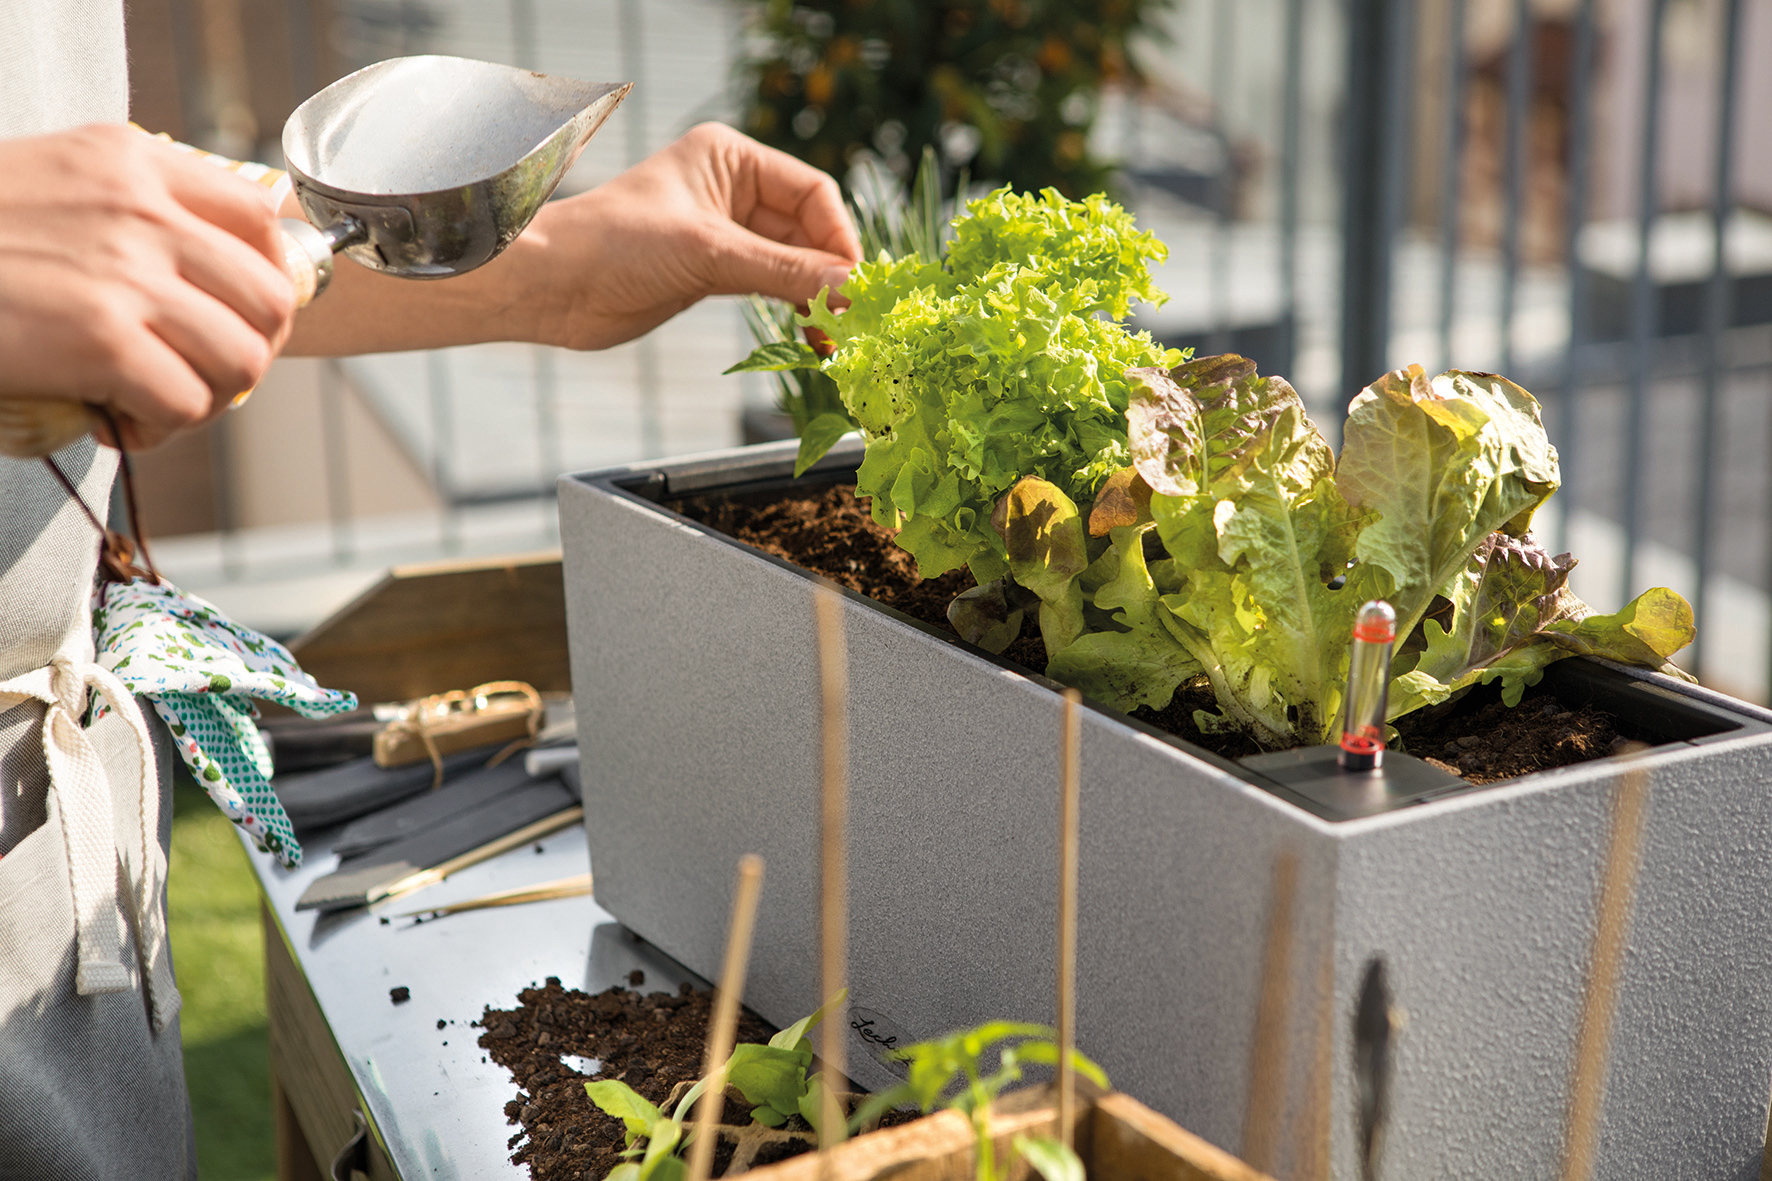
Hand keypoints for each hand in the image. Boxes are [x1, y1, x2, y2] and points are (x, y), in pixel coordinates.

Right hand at [0, 125, 296, 448]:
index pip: (263, 222)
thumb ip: (136, 207)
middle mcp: (142, 211)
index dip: (266, 283)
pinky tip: (122, 421)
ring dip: (210, 396)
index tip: (235, 315)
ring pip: (242, 358)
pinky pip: (188, 403)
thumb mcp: (57, 182)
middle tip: (202, 372)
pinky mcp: (103, 340)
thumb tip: (218, 265)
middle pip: (271, 299)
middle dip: (249, 349)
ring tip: (159, 400)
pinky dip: (163, 429)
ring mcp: (126, 275)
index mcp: (134, 162)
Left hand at [525, 122, 861, 349]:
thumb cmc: (615, 244)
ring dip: (815, 297)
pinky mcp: (713, 273)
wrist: (551, 286)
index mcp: (732, 158)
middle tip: (854, 317)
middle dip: (830, 273)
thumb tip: (851, 289)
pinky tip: (810, 334)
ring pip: (792, 263)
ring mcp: (725, 234)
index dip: (839, 238)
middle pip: (808, 231)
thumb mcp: (708, 252)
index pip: (812, 193)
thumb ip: (784, 271)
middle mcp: (733, 190)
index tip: (857, 283)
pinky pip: (770, 287)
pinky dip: (793, 309)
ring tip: (835, 334)